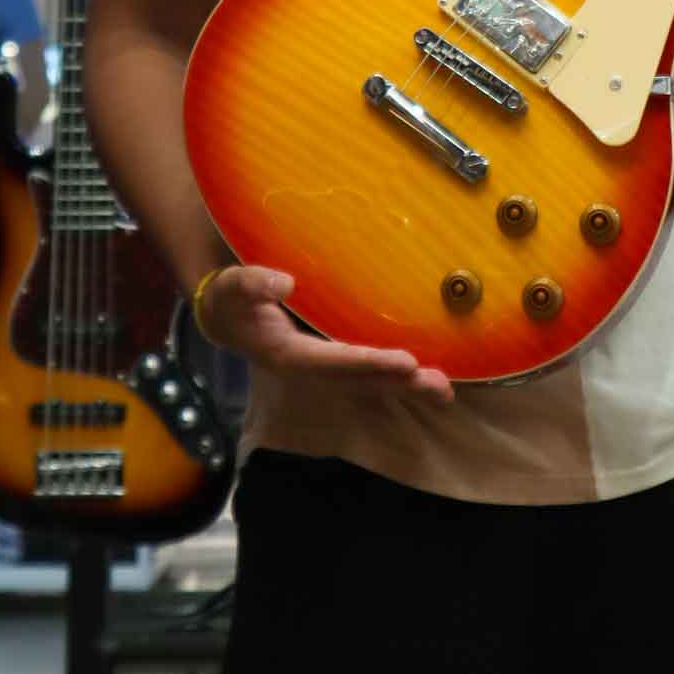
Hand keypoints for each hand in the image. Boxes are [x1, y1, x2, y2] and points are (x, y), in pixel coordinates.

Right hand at [197, 265, 453, 405]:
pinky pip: (374, 374)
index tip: (404, 361)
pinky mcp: (339, 362)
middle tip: (435, 382)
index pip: (331, 362)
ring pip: (371, 383)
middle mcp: (312, 369)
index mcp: (287, 354)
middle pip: (358, 381)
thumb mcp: (232, 286)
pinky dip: (405, 380)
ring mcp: (327, 369)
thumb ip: (252, 284)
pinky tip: (438, 382)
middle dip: (396, 382)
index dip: (366, 363)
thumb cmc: (233, 298)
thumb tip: (284, 282)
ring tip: (444, 390)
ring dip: (407, 389)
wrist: (230, 319)